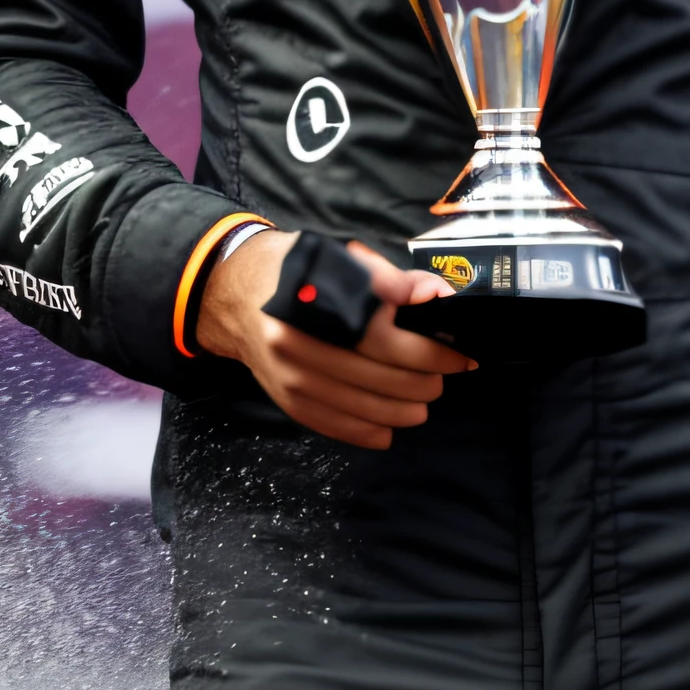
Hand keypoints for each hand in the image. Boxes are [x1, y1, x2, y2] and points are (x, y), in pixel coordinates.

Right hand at [198, 232, 475, 449]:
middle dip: (422, 383)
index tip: (459, 355)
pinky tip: (388, 429)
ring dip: (401, 411)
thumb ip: (389, 279)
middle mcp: (300, 345)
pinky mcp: (284, 398)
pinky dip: (364, 431)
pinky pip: (331, 424)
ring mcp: (289, 377)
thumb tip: (436, 296)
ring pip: (358, 408)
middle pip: (377, 378)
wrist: (231, 293)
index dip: (429, 351)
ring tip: (422, 404)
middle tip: (443, 379)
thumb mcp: (337, 257)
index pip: (385, 338)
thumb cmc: (291, 269)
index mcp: (316, 304)